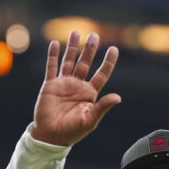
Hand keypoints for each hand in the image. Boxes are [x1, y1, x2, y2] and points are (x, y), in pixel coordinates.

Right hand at [31, 30, 120, 146]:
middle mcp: (78, 86)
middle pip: (86, 63)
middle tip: (95, 35)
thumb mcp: (90, 119)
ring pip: (69, 61)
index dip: (108, 62)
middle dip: (90, 49)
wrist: (51, 136)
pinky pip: (52, 67)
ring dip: (72, 47)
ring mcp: (64, 84)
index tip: (113, 49)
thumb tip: (118, 97)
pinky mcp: (50, 85)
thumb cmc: (72, 131)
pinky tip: (54, 44)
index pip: (102, 74)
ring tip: (75, 32)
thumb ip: (103, 106)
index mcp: (90, 94)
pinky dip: (53, 55)